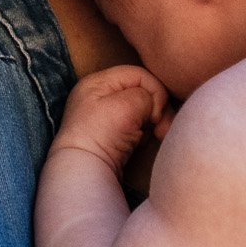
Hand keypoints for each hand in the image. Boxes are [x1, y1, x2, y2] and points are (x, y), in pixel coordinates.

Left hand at [54, 65, 170, 172]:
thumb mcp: (126, 105)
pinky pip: (138, 126)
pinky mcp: (113, 136)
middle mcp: (101, 96)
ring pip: (143, 110)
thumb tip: (152, 105)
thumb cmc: (100, 134)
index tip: (155, 116)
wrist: (84, 171)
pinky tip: (147, 142)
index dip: (154, 91)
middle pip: (142, 92)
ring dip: (155, 122)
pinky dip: (146, 133)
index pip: (139, 74)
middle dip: (157, 109)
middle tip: (161, 129)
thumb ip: (146, 95)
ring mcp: (107, 116)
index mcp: (98, 82)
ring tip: (158, 136)